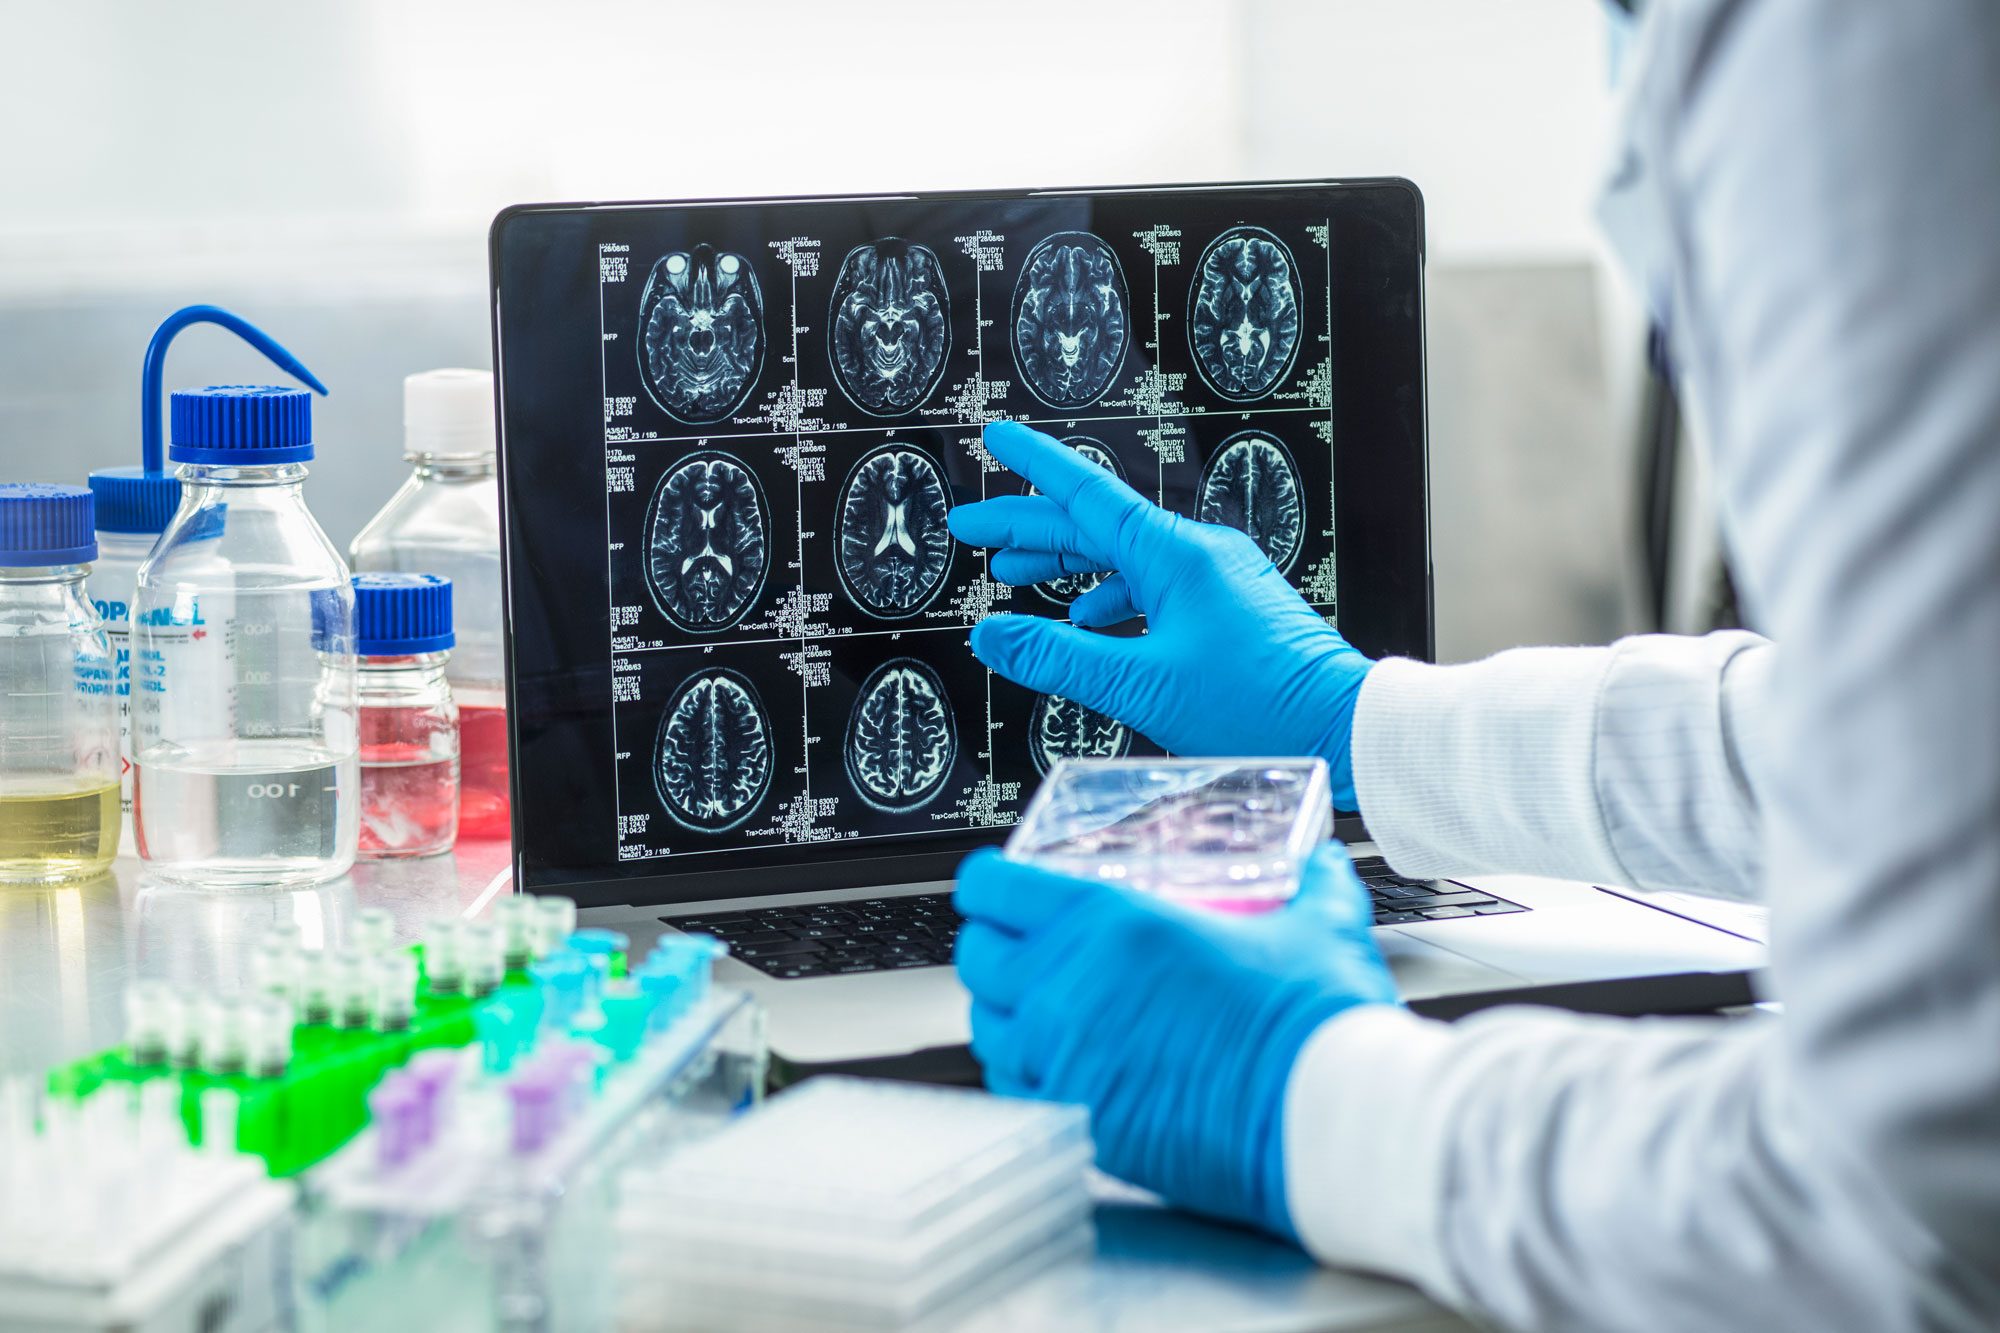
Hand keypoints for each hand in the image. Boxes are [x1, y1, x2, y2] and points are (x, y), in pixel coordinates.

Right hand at [950, 421, 1373, 806]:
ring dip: (1068, 563)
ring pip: (1126, 556)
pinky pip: (1155, 584)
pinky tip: (1090, 617)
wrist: (1344, 728)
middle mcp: (1199, 554)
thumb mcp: (1141, 685)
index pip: (1087, 492)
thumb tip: (994, 635)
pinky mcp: (1231, 607)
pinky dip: (1112, 594)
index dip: (1035, 464)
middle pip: (1098, 525)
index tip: (998, 436)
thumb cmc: (1262, 705)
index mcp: (1177, 554)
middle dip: (1031, 526)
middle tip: (975, 528)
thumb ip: (1059, 657)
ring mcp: (1218, 578)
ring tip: (1018, 573)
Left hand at [954, 843, 1398, 1238]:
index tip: (996, 884)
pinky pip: (1015, 1089)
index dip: (988, 881)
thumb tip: (1322, 867)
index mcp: (1111, 924)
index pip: (995, 887)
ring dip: (1002, 1009)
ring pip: (986, 1025)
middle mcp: (1068, 989)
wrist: (1325, 1120)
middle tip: (1017, 942)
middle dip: (990, 943)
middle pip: (977, 956)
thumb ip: (1312, 887)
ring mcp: (1065, 1060)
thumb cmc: (1314, 1027)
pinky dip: (1022, 1073)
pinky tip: (1053, 1067)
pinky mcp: (1080, 1120)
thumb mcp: (1317, 928)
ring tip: (1033, 1006)